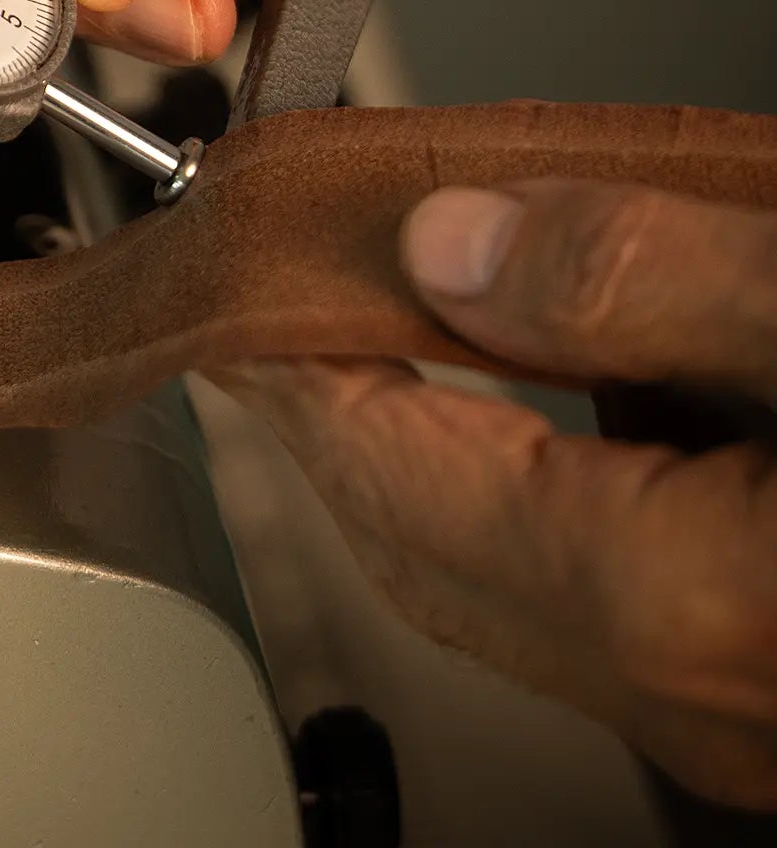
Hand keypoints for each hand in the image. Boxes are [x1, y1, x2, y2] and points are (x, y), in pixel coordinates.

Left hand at [220, 181, 776, 809]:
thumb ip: (635, 277)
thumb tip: (447, 241)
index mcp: (669, 594)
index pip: (379, 464)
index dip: (284, 353)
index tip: (227, 271)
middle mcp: (689, 692)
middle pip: (414, 537)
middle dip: (328, 404)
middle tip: (279, 291)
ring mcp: (737, 709)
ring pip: (499, 571)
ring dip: (427, 443)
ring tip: (400, 311)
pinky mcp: (773, 678)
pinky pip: (601, 586)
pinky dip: (539, 476)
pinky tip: (568, 382)